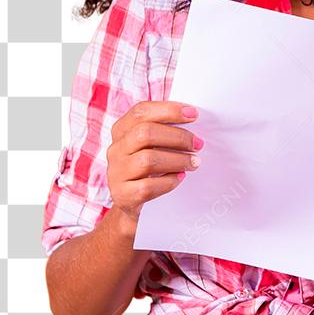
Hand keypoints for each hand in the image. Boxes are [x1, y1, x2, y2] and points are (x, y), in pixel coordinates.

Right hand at [106, 100, 202, 232]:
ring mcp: (116, 173)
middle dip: (177, 137)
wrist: (131, 203)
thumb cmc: (147, 168)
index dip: (169, 110)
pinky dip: (169, 181)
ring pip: (148, 160)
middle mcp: (115, 149)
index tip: (194, 114)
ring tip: (194, 163)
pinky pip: (148, 186)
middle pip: (145, 134)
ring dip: (178, 160)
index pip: (141, 112)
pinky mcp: (123, 194)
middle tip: (198, 144)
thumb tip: (192, 117)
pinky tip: (180, 178)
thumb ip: (163, 129)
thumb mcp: (150, 145)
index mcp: (121, 130)